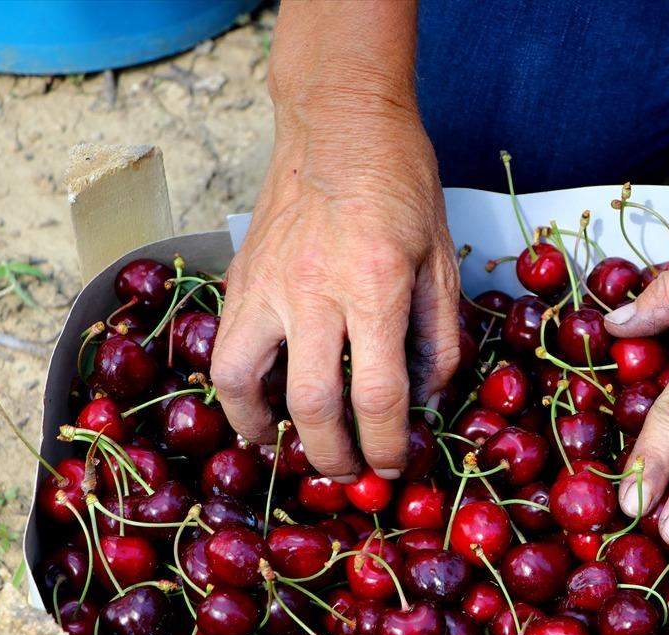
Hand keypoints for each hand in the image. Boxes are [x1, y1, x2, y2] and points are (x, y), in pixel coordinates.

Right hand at [212, 108, 460, 480]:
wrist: (340, 124)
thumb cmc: (402, 186)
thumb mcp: (441, 260)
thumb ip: (438, 337)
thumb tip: (429, 402)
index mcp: (374, 287)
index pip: (378, 393)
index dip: (387, 444)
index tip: (394, 465)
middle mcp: (314, 292)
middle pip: (313, 403)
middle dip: (333, 455)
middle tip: (349, 475)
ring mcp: (267, 285)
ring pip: (243, 380)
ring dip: (262, 428)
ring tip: (285, 448)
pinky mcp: (240, 277)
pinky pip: (227, 346)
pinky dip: (236, 388)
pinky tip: (255, 404)